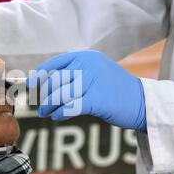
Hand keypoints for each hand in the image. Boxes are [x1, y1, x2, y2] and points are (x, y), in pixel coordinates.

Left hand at [27, 50, 146, 130]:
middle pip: (56, 81)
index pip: (56, 63)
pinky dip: (60, 113)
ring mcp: (93, 81)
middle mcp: (88, 65)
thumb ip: (76, 74)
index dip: (41, 74)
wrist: (142, 102)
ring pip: (60, 94)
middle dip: (45, 95)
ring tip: (46, 113)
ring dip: (49, 106)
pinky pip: (69, 107)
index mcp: (87, 57)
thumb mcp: (96, 73)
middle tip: (41, 107)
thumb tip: (48, 85)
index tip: (31, 84)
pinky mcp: (96, 99)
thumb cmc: (116, 90)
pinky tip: (57, 117)